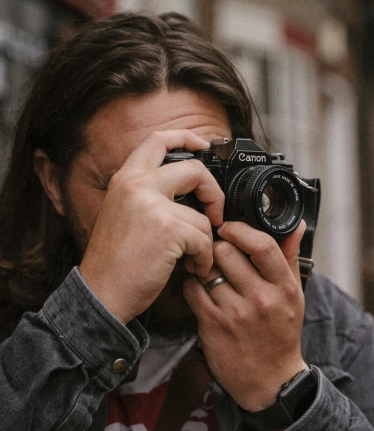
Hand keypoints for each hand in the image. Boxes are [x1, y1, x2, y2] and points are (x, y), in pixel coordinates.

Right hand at [79, 130, 223, 323]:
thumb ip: (148, 195)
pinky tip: (193, 268)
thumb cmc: (115, 263)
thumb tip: (187, 191)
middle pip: (194, 169)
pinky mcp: (168, 229)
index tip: (204, 145)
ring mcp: (152, 205)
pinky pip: (204, 239)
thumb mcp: (123, 214)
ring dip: (206, 241)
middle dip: (214, 193)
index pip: (158, 140)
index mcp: (125, 179)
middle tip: (215, 215)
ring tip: (194, 258)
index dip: (186, 137)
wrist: (101, 293)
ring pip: (202, 215)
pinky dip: (204, 258)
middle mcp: (136, 185)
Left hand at [183, 220, 307, 410]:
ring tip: (209, 272)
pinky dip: (192, 285)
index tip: (230, 228)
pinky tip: (201, 290)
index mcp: (284, 288)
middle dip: (218, 248)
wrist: (269, 382)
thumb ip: (289, 259)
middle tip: (217, 253)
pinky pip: (192, 290)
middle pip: (226, 252)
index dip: (240, 229)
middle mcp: (261, 299)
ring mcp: (235, 313)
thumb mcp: (294, 296)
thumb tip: (295, 226)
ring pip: (206, 269)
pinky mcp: (212, 326)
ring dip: (204, 267)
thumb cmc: (280, 334)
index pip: (262, 245)